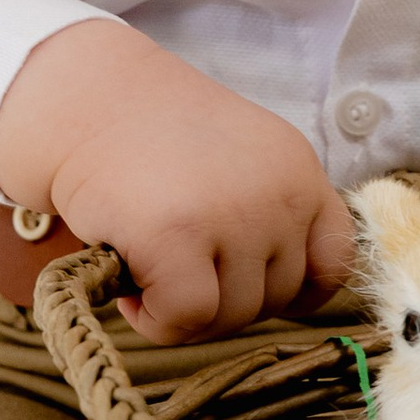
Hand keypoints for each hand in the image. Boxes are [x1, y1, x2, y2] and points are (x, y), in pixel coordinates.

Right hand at [0, 20, 354, 341]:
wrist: (84, 98)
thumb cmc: (152, 138)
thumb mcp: (239, 159)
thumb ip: (270, 213)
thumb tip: (281, 299)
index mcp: (299, 170)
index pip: (335, 261)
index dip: (292, 290)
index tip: (241, 282)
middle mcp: (279, 193)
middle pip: (277, 299)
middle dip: (222, 298)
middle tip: (174, 268)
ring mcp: (233, 216)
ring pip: (233, 317)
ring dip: (185, 312)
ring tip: (149, 269)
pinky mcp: (177, 238)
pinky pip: (186, 318)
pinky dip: (155, 320)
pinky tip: (131, 290)